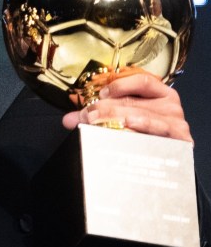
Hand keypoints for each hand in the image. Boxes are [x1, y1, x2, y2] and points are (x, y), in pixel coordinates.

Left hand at [61, 70, 193, 142]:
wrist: (168, 166)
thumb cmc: (147, 138)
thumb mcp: (123, 120)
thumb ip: (97, 117)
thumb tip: (68, 120)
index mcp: (160, 93)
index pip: (142, 80)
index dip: (119, 85)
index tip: (100, 95)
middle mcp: (170, 105)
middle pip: (134, 101)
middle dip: (105, 108)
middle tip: (87, 115)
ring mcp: (176, 123)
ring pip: (141, 115)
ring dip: (115, 118)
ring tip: (96, 123)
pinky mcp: (179, 140)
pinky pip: (154, 131)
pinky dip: (137, 130)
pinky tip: (123, 130)